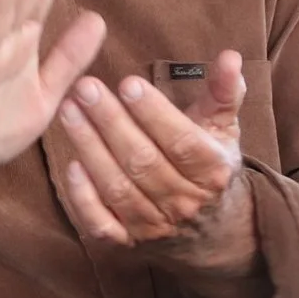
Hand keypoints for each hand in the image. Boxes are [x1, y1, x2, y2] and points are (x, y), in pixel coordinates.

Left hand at [58, 49, 257, 280]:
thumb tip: (230, 56)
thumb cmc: (210, 164)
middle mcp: (184, 201)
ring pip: (119, 188)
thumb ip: (224, 91)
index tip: (127, 84)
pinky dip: (85, 199)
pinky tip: (71, 166)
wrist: (210, 229)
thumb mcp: (222, 127)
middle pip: (143, 161)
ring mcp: (155, 224)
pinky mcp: (128, 241)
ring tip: (68, 111)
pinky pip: (102, 225)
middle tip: (84, 88)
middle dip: (111, 122)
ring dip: (90, 148)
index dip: (154, 114)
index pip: (181, 142)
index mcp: (211, 171)